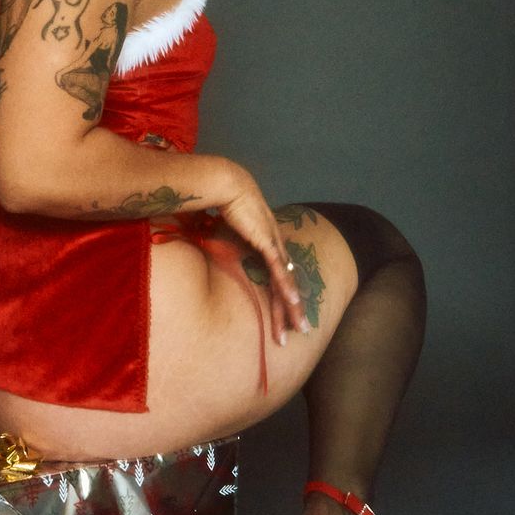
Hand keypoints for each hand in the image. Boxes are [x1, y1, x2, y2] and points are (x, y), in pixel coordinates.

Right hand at [216, 169, 309, 345]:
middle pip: (287, 282)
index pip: (277, 275)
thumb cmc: (224, 204)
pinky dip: (286, 286)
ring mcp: (273, 243)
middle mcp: (275, 245)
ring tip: (299, 327)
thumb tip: (212, 250)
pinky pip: (278, 269)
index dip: (282, 295)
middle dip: (293, 309)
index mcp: (267, 243)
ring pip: (286, 281)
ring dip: (292, 306)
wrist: (227, 184)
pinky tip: (293, 302)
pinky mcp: (267, 241)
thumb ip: (225, 243)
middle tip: (302, 330)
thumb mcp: (226, 231)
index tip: (285, 314)